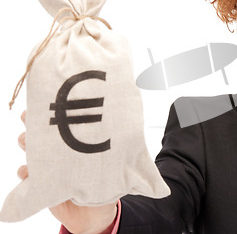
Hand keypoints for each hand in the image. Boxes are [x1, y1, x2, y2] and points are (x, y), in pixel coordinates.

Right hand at [17, 111, 117, 233]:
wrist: (95, 215)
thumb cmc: (106, 185)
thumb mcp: (114, 167)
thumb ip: (116, 152)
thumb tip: (129, 131)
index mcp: (78, 145)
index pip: (64, 125)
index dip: (53, 112)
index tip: (46, 102)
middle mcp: (63, 154)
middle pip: (43, 135)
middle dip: (35, 125)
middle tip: (29, 118)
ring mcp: (51, 169)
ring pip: (31, 152)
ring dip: (27, 145)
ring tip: (27, 142)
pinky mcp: (42, 185)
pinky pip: (27, 178)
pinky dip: (25, 173)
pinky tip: (27, 172)